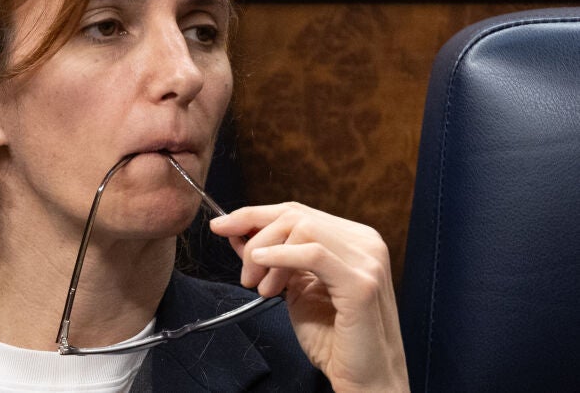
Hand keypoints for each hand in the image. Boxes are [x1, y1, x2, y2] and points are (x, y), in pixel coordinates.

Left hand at [210, 202, 408, 392]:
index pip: (297, 212)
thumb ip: (273, 258)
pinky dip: (281, 255)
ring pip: (302, 229)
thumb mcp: (295, 288)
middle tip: (243, 271)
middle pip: (296, 216)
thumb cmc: (334, 340)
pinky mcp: (362, 283)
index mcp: (352, 240)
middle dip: (255, 235)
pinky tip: (263, 265)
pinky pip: (313, 254)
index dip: (254, 215)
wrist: (364, 379)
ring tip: (260, 287)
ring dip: (267, 254)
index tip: (221, 224)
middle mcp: (365, 243)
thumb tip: (238, 233)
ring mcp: (368, 260)